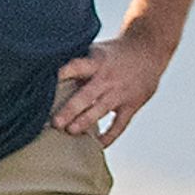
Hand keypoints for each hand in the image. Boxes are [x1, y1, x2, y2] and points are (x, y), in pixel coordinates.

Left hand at [52, 33, 171, 145]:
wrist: (149, 49)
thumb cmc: (115, 52)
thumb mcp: (96, 50)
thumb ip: (77, 64)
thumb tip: (46, 73)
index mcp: (96, 62)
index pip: (77, 67)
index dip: (62, 74)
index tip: (45, 83)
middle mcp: (107, 78)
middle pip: (86, 95)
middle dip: (70, 109)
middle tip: (55, 122)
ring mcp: (120, 93)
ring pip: (101, 110)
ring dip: (85, 122)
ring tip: (70, 131)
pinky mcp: (131, 105)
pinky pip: (119, 124)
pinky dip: (109, 136)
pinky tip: (97, 145)